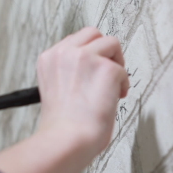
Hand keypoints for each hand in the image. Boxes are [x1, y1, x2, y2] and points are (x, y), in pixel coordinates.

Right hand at [35, 27, 129, 154]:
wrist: (66, 139)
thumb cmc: (61, 126)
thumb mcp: (54, 88)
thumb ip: (67, 72)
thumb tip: (89, 72)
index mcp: (49, 59)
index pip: (74, 41)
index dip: (87, 55)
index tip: (91, 71)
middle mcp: (65, 53)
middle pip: (93, 33)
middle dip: (104, 51)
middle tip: (107, 72)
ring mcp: (85, 57)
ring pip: (111, 43)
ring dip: (115, 63)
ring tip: (112, 86)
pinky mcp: (106, 68)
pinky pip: (122, 70)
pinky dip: (122, 84)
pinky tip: (115, 99)